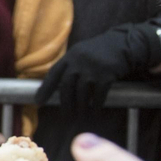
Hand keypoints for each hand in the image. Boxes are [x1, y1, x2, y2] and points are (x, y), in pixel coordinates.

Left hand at [36, 23, 160, 112]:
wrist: (123, 43)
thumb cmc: (98, 52)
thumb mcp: (80, 53)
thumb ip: (70, 66)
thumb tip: (57, 86)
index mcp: (70, 56)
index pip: (53, 74)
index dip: (45, 89)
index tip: (38, 102)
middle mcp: (78, 62)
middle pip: (66, 87)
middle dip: (65, 104)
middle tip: (65, 116)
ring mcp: (92, 68)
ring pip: (82, 94)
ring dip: (81, 108)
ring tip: (81, 117)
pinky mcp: (106, 75)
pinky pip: (99, 95)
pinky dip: (96, 106)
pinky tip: (95, 112)